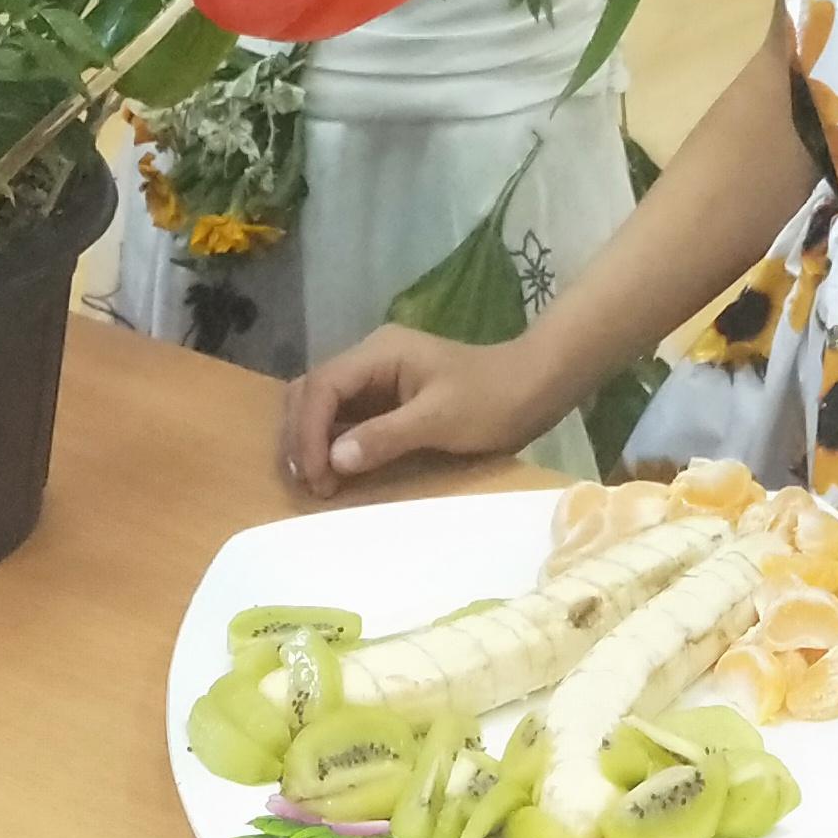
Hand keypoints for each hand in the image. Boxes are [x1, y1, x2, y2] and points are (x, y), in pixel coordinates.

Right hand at [278, 328, 554, 498]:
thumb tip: (333, 460)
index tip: (314, 476)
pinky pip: (344, 420)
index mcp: (380, 352)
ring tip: (318, 484)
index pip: (322, 386)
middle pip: (312, 392)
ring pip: (322, 406)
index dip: (308, 432)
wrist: (535, 388)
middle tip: (309, 484)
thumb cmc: (492, 400)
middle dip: (301, 436)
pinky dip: (331, 445)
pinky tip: (335, 474)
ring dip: (311, 442)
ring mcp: (377, 380)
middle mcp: (370, 359)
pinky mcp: (386, 401)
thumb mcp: (442, 420)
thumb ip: (386, 436)